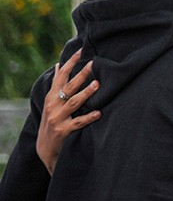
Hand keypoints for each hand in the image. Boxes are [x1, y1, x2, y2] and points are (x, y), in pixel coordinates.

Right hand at [37, 49, 100, 174]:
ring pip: (73, 102)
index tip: (82, 50)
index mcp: (52, 96)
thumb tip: (61, 64)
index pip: (61, 76)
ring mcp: (57, 118)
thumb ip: (57, 84)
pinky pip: (78, 123)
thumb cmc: (53, 121)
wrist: (45, 149)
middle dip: (81, 75)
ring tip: (97, 84)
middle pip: (69, 87)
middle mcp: (53, 105)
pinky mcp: (63, 131)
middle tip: (94, 64)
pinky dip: (89, 117)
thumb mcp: (52, 102)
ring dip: (86, 93)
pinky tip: (99, 113)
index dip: (71, 62)